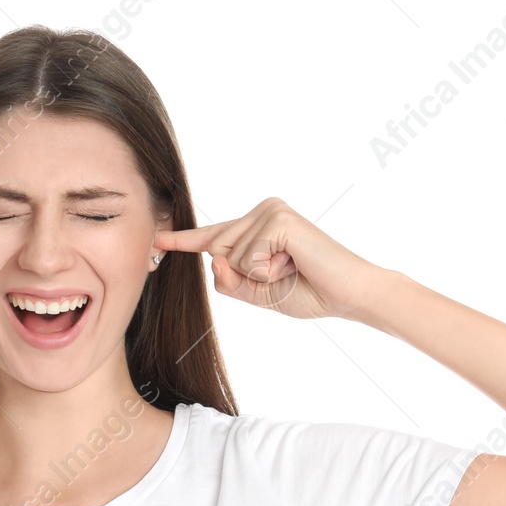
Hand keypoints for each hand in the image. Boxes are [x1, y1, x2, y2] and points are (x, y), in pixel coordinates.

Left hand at [154, 197, 383, 319]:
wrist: (348, 295)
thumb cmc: (308, 292)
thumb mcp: (257, 292)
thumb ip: (229, 280)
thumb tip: (213, 259)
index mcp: (259, 224)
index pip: (215, 235)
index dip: (184, 240)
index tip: (156, 239)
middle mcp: (263, 210)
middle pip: (218, 250)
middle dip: (243, 277)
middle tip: (285, 274)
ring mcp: (271, 211)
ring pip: (231, 257)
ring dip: (260, 277)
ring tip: (292, 269)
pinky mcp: (278, 220)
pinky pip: (248, 259)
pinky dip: (268, 273)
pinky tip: (294, 264)